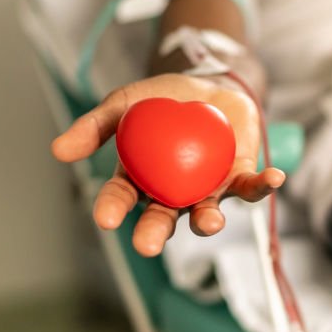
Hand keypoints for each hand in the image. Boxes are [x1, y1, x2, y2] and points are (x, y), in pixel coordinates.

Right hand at [51, 73, 284, 256]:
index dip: (113, 210)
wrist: (209, 85)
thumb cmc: (163, 99)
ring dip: (208, 221)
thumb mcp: (124, 103)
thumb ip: (94, 125)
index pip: (121, 199)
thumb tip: (58, 150)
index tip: (105, 219)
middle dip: (154, 234)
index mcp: (140, 180)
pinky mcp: (238, 178)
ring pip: (206, 214)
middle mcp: (173, 194)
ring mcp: (207, 190)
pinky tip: (273, 179)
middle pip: (162, 219)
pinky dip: (263, 186)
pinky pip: (250, 188)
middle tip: (146, 246)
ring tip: (208, 222)